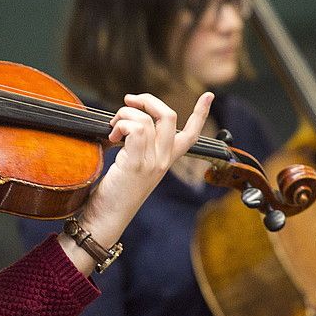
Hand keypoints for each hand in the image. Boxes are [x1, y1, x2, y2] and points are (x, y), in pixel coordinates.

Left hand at [100, 91, 213, 209]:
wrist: (107, 219)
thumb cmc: (115, 193)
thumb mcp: (133, 165)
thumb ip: (138, 145)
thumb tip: (126, 119)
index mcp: (166, 161)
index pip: (191, 135)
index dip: (201, 113)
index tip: (209, 96)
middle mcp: (164, 161)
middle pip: (169, 116)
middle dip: (147, 100)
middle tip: (128, 101)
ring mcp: (152, 163)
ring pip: (146, 119)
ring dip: (124, 115)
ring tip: (113, 128)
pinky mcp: (136, 164)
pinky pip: (135, 128)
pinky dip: (121, 125)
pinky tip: (112, 136)